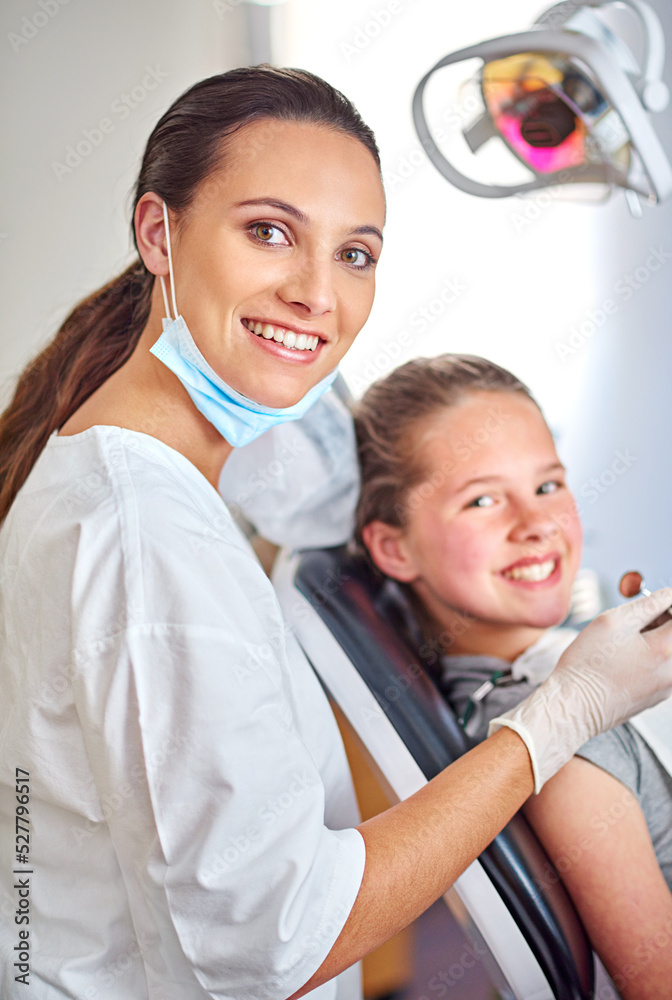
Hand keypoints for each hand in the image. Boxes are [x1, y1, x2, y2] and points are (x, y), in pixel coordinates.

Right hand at [488, 588, 671, 791]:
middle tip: (636, 616)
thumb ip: (648, 604)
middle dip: (661, 621)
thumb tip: (668, 596)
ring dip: (653, 639)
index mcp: (667, 649)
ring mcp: (666, 687)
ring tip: (624, 639)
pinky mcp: (655, 697)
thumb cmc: (588, 665)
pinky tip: (622, 657)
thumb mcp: (613, 621)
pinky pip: (661, 668)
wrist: (574, 706)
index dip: (667, 606)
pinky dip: (648, 657)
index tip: (652, 603)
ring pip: (669, 652)